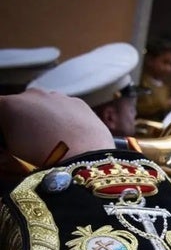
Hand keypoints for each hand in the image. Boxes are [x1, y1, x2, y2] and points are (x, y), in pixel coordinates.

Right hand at [0, 89, 114, 165]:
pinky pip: (66, 108)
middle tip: (30, 138)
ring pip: (45, 104)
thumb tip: (12, 132)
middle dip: (23, 117)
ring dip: (46, 116)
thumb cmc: (42, 155)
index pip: (1, 108)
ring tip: (53, 137)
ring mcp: (57, 95)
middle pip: (22, 104)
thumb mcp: (12, 148)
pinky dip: (65, 117)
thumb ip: (9, 134)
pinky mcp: (78, 102)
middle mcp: (32, 94)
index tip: (10, 134)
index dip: (5, 123)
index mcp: (10, 104)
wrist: (84, 155)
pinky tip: (70, 133)